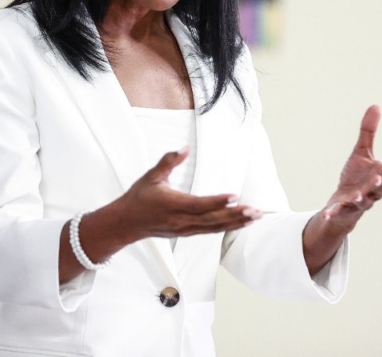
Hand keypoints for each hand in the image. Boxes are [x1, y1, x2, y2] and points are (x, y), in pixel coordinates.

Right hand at [114, 147, 261, 241]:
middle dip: (235, 216)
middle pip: (212, 220)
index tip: (235, 196)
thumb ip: (168, 161)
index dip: (218, 201)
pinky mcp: (186, 233)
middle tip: (255, 211)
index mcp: (172, 205)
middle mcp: (181, 220)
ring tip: (254, 217)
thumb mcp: (150, 176)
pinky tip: (239, 222)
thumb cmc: (139, 197)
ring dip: (235, 223)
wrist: (127, 223)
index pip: (199, 204)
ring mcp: (184, 229)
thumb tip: (184, 148)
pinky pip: (210, 231)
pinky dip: (226, 227)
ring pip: (214, 228)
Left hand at [303, 105, 381, 273]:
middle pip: (381, 190)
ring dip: (361, 200)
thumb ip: (368, 132)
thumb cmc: (357, 176)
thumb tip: (375, 105)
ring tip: (357, 196)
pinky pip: (340, 213)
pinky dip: (334, 213)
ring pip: (364, 203)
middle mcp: (372, 191)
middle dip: (379, 185)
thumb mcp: (361, 152)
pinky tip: (326, 214)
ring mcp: (359, 203)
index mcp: (379, 177)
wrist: (344, 202)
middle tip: (376, 179)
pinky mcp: (344, 211)